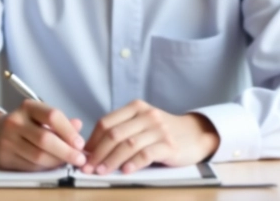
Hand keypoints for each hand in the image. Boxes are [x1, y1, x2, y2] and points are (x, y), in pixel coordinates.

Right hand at [0, 100, 86, 171]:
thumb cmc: (22, 124)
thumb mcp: (39, 116)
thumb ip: (60, 121)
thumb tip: (78, 125)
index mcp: (28, 107)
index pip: (52, 116)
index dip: (68, 131)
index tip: (80, 143)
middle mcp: (16, 121)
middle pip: (45, 139)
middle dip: (66, 151)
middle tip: (80, 158)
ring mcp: (8, 140)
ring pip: (38, 156)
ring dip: (57, 161)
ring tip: (68, 162)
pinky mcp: (4, 156)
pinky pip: (30, 166)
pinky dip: (45, 167)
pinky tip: (53, 164)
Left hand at [82, 100, 219, 174]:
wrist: (195, 135)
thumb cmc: (162, 132)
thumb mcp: (142, 124)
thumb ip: (122, 131)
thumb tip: (93, 150)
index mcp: (136, 108)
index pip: (107, 122)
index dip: (93, 140)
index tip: (84, 155)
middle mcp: (147, 115)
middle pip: (115, 134)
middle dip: (98, 153)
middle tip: (88, 167)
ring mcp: (159, 129)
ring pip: (128, 145)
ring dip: (111, 160)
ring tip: (102, 172)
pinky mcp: (169, 145)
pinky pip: (146, 154)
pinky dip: (133, 163)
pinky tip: (125, 171)